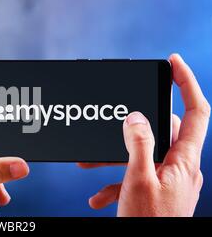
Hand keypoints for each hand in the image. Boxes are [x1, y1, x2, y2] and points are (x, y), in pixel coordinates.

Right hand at [78, 54, 209, 215]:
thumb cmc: (148, 222)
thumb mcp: (138, 179)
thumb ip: (138, 143)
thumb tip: (135, 116)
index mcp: (183, 160)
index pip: (196, 112)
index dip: (187, 84)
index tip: (173, 63)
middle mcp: (180, 167)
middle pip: (160, 132)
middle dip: (127, 131)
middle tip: (105, 129)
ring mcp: (169, 181)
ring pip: (142, 156)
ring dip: (113, 161)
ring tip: (87, 169)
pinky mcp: (158, 193)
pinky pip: (137, 178)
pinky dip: (116, 183)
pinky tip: (98, 197)